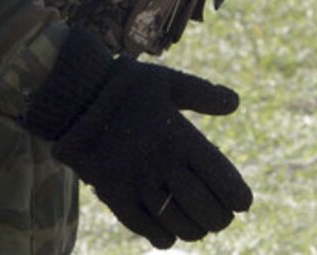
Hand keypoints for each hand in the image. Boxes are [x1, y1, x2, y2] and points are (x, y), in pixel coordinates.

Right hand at [23, 28, 251, 248]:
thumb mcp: (166, 80)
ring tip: (199, 225)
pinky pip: (147, 229)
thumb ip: (203, 93)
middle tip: (221, 215)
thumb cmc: (124, 87)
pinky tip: (170, 232)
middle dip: (220, 218)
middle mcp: (163, 165)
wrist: (74, 96)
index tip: (241, 202)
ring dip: (195, 229)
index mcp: (181, 138)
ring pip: (180, 224)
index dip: (238, 198)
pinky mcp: (115, 195)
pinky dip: (164, 236)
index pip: (224, 182)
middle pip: (206, 210)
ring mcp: (138, 183)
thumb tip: (236, 102)